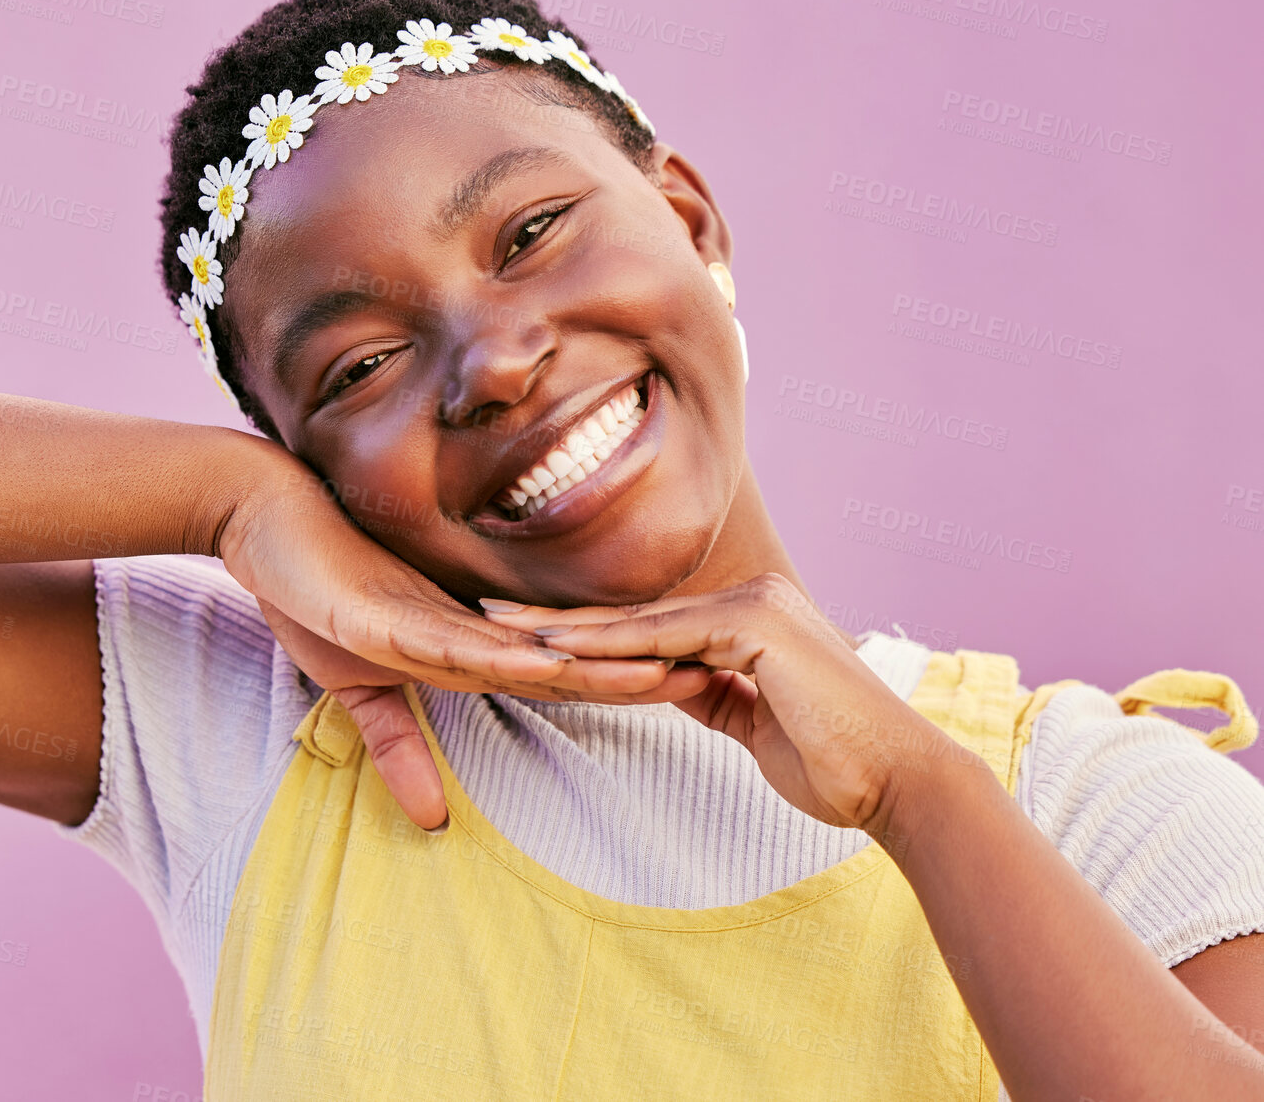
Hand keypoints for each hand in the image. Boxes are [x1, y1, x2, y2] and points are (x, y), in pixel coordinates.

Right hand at [219, 451, 710, 829]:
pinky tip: (555, 664)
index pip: (561, 671)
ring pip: (534, 649)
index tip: (689, 694)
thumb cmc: (309, 593)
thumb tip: (433, 820)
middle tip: (719, 681)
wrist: (258, 521)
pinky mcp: (393, 615)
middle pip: (570, 658)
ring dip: (601, 663)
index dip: (622, 683)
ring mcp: (434, 616)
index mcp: (468, 641)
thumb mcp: (358, 689)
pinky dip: (510, 655)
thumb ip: (401, 747)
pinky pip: (460, 642)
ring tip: (674, 672)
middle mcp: (467, 625)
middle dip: (641, 671)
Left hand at [481, 573, 980, 834]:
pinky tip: (556, 651)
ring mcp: (755, 606)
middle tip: (487, 611)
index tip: (526, 634)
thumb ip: (711, 694)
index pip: (649, 626)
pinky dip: (608, 648)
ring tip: (500, 627)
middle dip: (558, 618)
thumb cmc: (835, 763)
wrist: (896, 782)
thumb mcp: (753, 724)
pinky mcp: (757, 626)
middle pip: (634, 615)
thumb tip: (666, 686)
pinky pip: (664, 641)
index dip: (585, 631)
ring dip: (566, 628)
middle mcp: (751, 599)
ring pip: (639, 623)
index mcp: (751, 618)